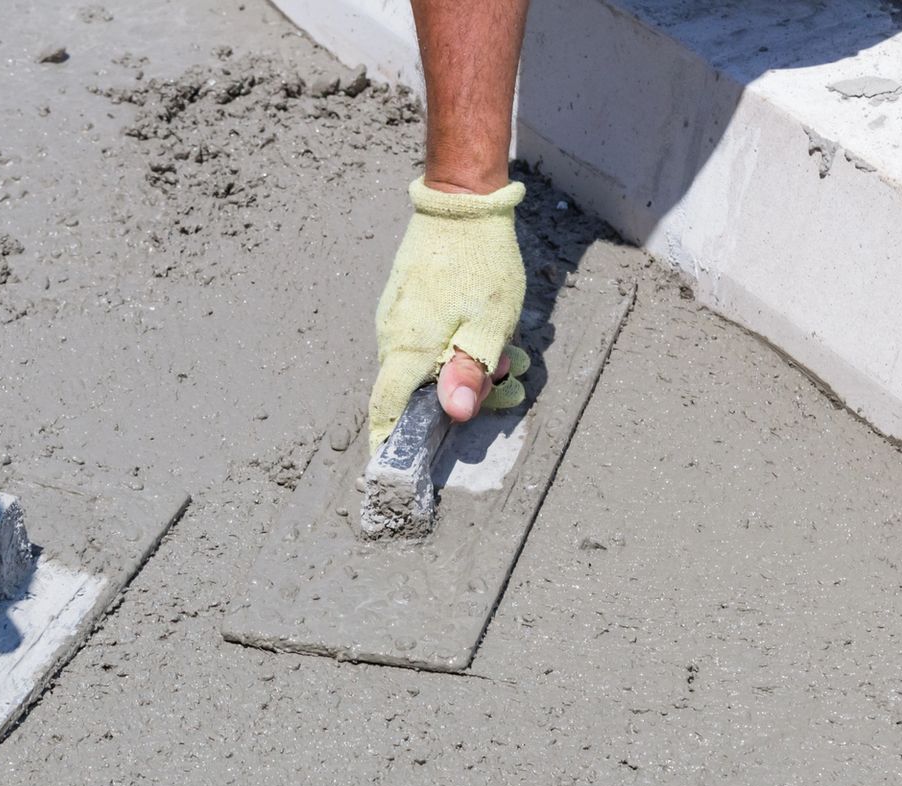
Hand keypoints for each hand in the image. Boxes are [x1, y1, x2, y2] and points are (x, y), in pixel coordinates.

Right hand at [369, 177, 527, 449]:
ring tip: (516, 357)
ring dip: (472, 367)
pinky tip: (496, 333)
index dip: (387, 441)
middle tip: (511, 387)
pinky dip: (462, 345)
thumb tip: (454, 414)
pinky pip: (432, 337)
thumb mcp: (489, 324)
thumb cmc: (480, 263)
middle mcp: (394, 336)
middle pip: (418, 390)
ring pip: (430, 362)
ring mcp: (398, 316)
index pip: (385, 407)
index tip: (389, 467)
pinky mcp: (409, 301)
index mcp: (409, 347)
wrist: (461, 202)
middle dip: (465, 398)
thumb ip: (470, 372)